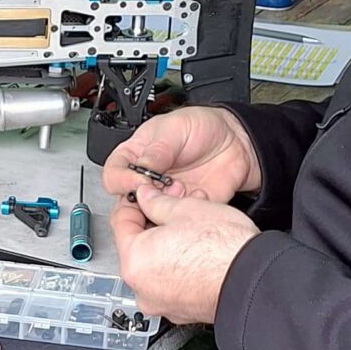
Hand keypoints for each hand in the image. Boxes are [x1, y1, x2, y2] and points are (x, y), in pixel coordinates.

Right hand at [100, 106, 260, 205]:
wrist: (236, 141)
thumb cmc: (203, 128)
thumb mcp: (176, 128)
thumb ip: (157, 150)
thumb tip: (139, 169)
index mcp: (136, 156)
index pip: (114, 175)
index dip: (122, 181)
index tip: (139, 181)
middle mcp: (148, 179)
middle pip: (127, 202)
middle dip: (141, 202)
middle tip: (157, 194)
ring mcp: (166, 196)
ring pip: (151, 216)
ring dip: (165, 208)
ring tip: (182, 190)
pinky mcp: (185, 210)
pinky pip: (179, 221)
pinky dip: (187, 213)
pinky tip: (198, 196)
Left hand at [111, 182, 258, 324]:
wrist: (255, 282)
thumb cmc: (225, 250)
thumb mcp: (187, 209)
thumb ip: (157, 202)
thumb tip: (146, 197)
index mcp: (135, 261)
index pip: (120, 222)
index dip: (133, 202)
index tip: (144, 195)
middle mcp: (142, 288)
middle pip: (137, 246)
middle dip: (154, 224)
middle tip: (174, 208)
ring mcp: (162, 303)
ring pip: (156, 266)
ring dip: (168, 245)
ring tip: (192, 228)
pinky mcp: (181, 311)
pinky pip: (172, 283)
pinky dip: (179, 268)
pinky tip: (198, 252)